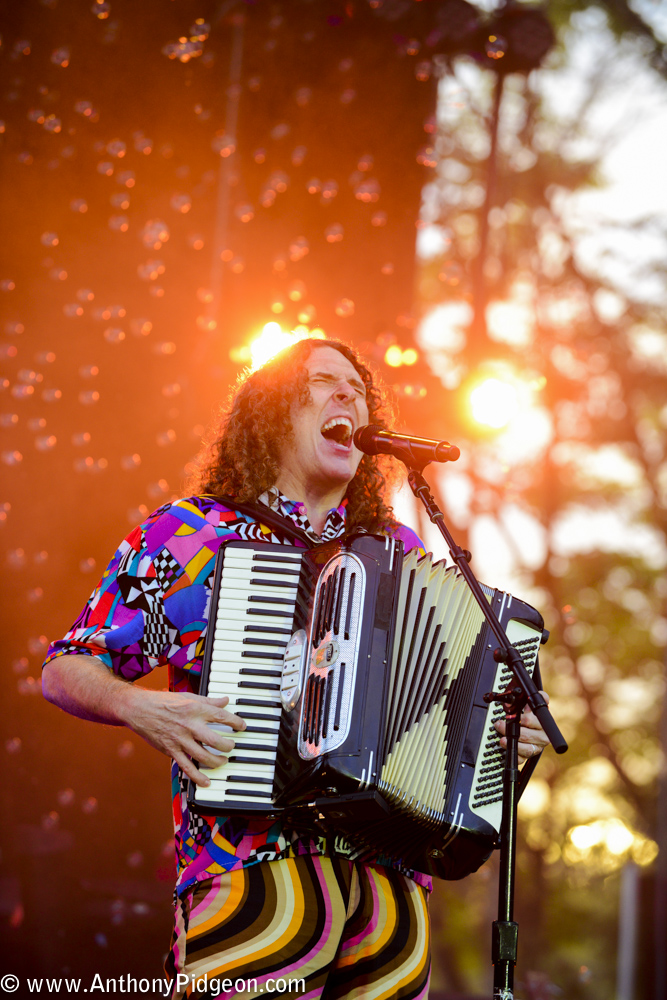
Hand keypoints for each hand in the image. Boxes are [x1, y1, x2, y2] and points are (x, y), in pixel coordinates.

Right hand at [118, 688, 245, 786]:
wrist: (139, 709)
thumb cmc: (164, 701)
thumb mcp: (188, 697)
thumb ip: (208, 701)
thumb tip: (225, 700)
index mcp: (196, 709)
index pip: (222, 716)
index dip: (236, 722)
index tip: (242, 726)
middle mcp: (190, 725)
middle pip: (216, 740)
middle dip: (228, 746)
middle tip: (231, 747)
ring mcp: (180, 740)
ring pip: (204, 756)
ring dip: (217, 761)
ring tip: (223, 761)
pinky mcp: (171, 751)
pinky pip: (187, 767)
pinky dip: (198, 777)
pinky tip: (207, 781)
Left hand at [494, 691, 550, 762]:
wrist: (533, 728)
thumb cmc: (533, 716)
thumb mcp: (535, 704)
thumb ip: (540, 697)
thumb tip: (541, 694)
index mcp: (544, 725)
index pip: (534, 722)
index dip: (526, 720)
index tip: (519, 717)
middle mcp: (542, 738)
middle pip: (527, 736)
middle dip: (511, 730)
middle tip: (500, 724)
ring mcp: (535, 748)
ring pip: (525, 749)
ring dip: (511, 744)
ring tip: (502, 739)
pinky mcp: (528, 756)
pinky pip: (521, 759)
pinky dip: (514, 755)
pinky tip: (507, 748)